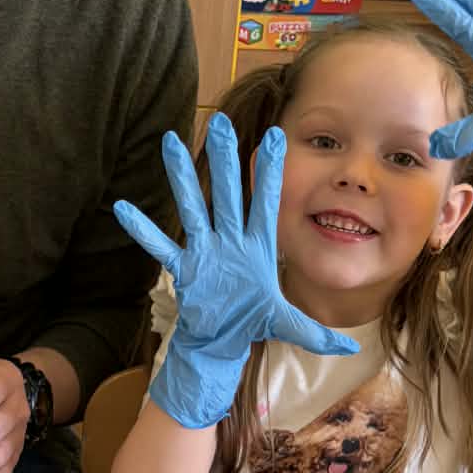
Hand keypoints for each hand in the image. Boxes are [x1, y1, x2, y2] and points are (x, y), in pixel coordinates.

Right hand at [113, 116, 358, 430]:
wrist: (221, 341)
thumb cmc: (252, 323)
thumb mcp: (287, 325)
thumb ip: (314, 333)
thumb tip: (347, 350)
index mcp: (259, 247)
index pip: (267, 202)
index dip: (270, 171)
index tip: (277, 135)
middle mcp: (230, 241)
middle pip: (227, 193)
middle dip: (225, 159)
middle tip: (220, 122)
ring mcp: (205, 252)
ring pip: (193, 207)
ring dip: (182, 177)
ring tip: (171, 142)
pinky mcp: (184, 270)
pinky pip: (161, 247)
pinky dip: (143, 230)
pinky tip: (124, 208)